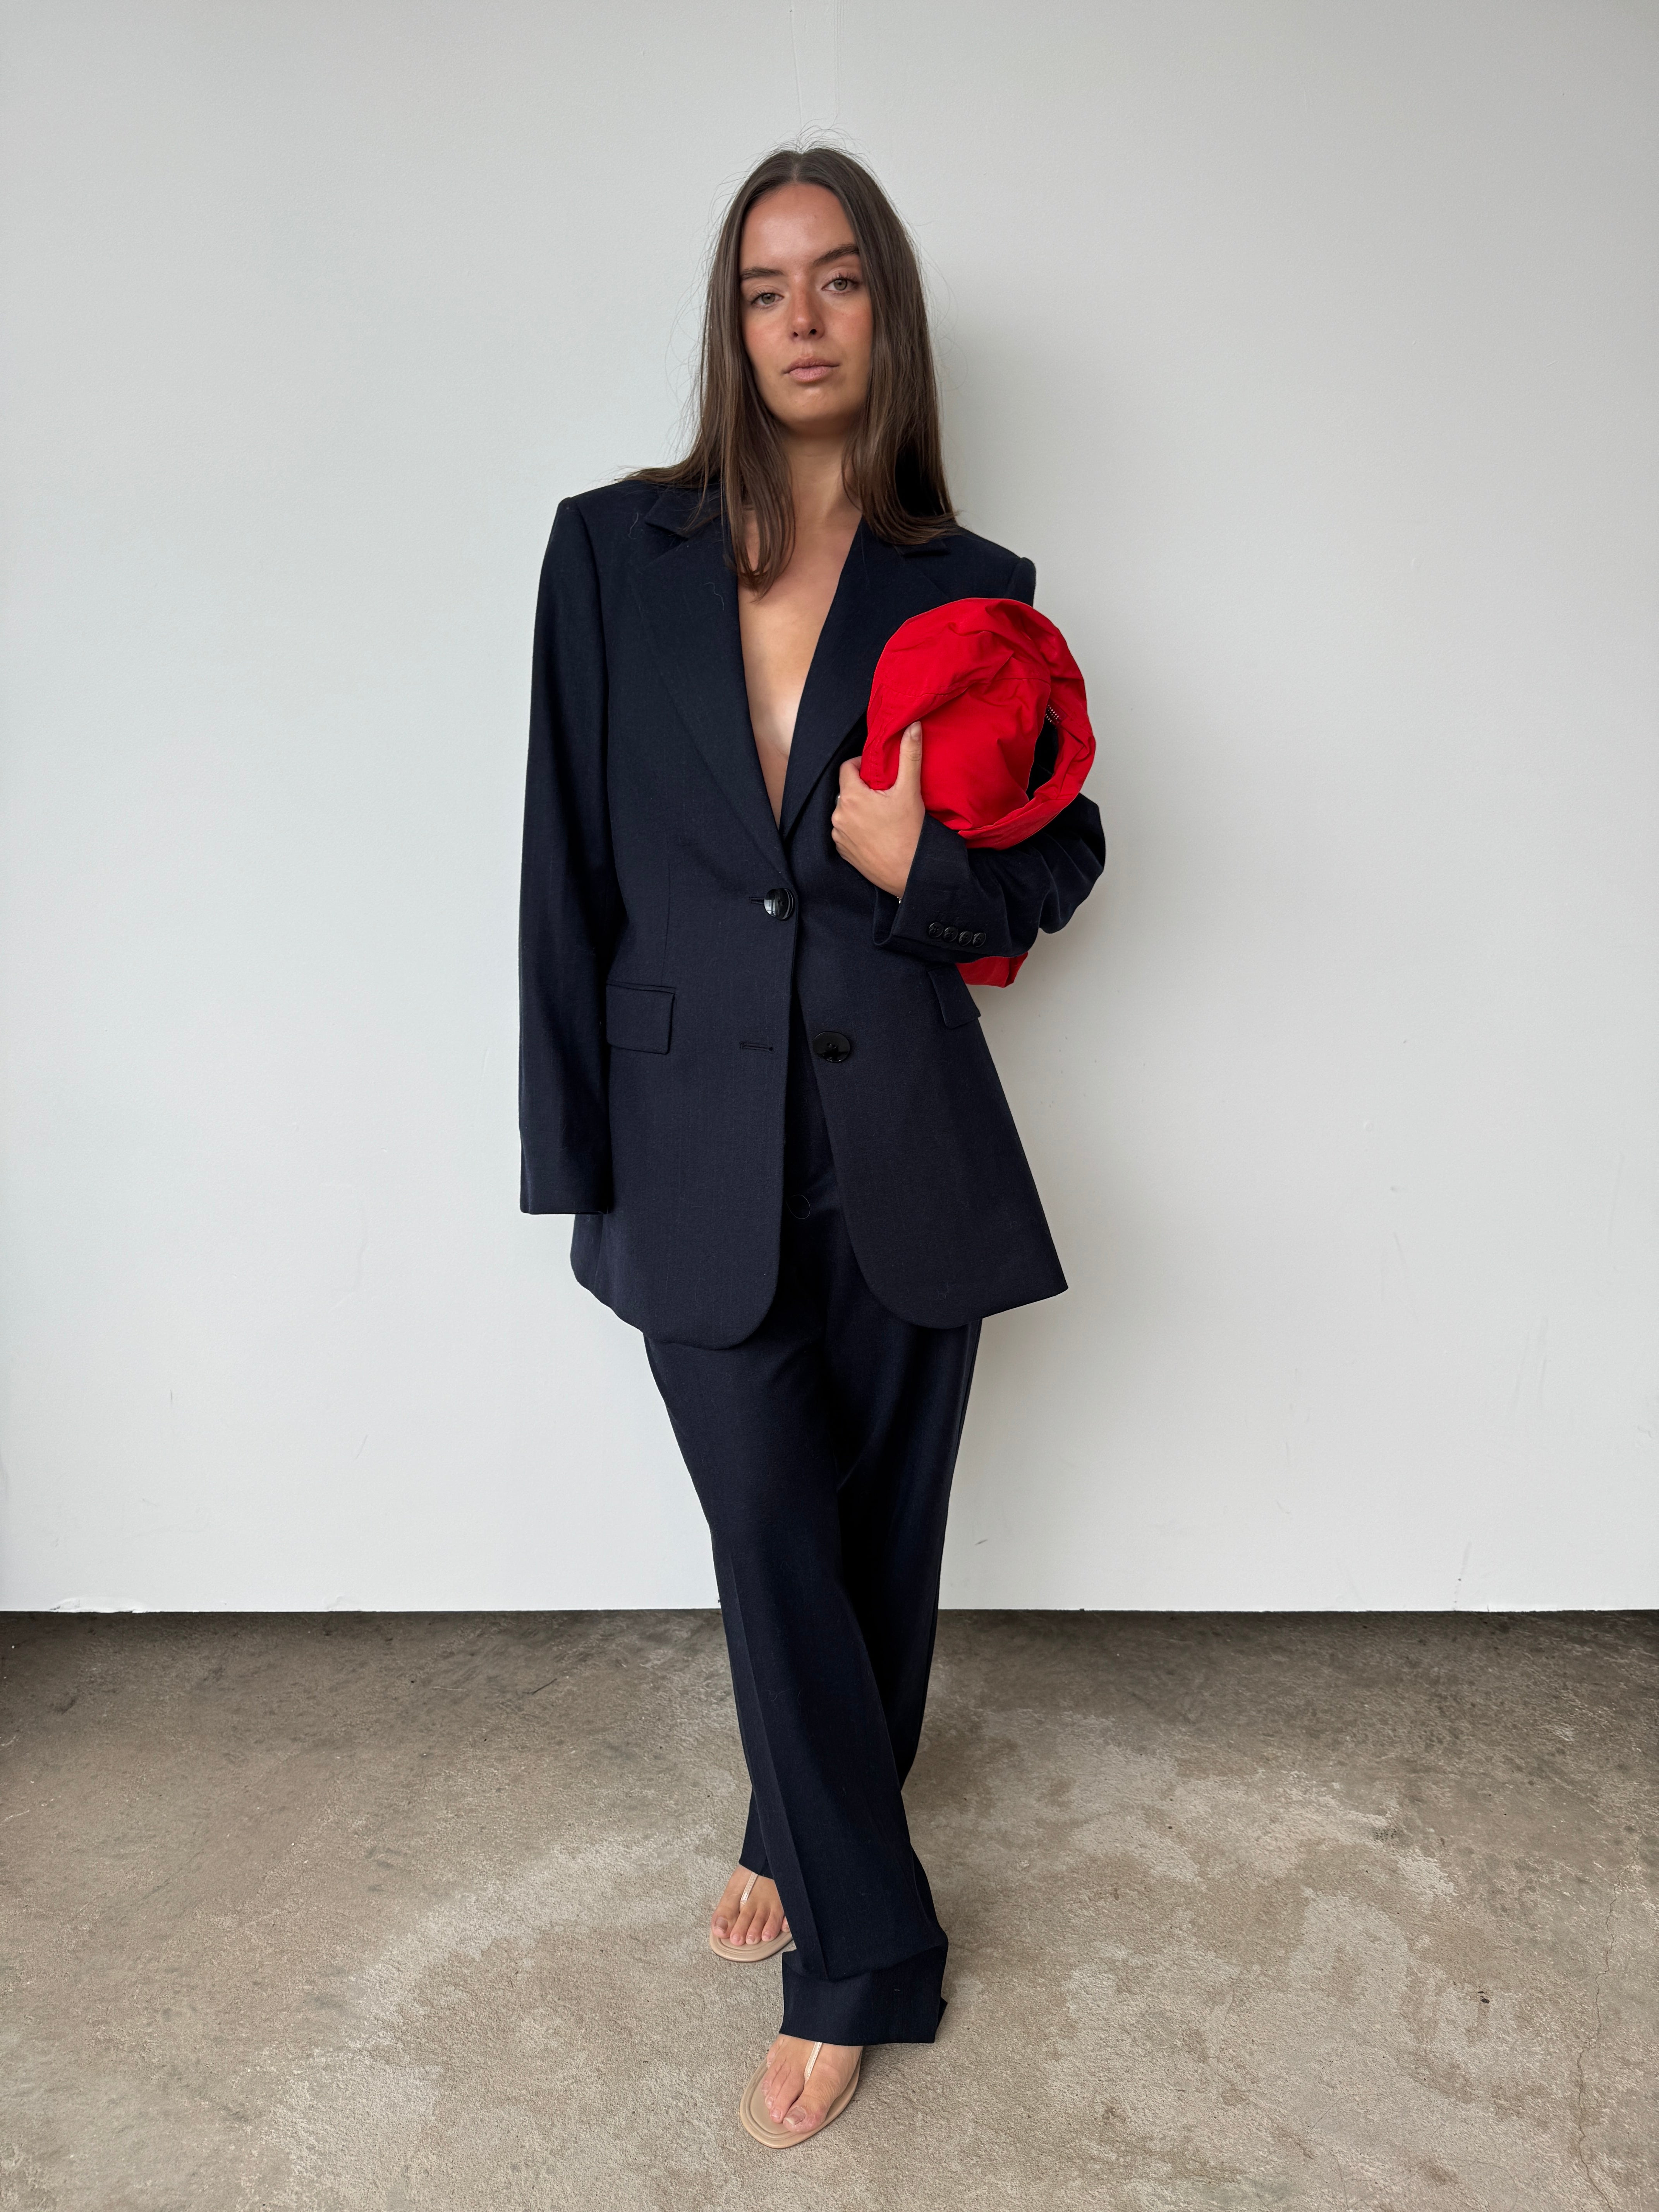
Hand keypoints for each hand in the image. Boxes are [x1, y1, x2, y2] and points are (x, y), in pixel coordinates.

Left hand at [832, 722, 924, 897]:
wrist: (910, 874)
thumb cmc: (910, 833)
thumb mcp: (910, 791)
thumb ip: (909, 756)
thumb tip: (912, 726)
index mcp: (851, 796)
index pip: (847, 767)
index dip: (862, 765)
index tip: (878, 771)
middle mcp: (839, 814)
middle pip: (847, 790)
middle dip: (863, 788)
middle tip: (885, 793)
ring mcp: (839, 835)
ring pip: (846, 810)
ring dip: (859, 808)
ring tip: (881, 814)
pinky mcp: (842, 851)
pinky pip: (845, 831)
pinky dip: (857, 828)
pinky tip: (875, 832)